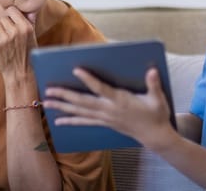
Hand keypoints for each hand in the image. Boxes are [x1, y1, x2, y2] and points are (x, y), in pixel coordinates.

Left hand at [0, 0, 37, 78]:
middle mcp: (16, 31)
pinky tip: (0, 45)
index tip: (11, 21)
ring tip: (5, 40)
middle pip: (2, 18)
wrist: (21, 73)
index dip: (10, 15)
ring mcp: (5, 38)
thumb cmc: (28, 53)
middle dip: (4, 25)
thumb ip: (30, 21)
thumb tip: (30, 9)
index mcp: (26, 27)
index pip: (11, 10)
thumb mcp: (32, 36)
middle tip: (9, 34)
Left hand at [42, 67, 174, 148]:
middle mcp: (109, 110)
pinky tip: (58, 121)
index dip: (88, 80)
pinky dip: (70, 121)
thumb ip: (154, 84)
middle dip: (65, 95)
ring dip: (63, 107)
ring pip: (80, 112)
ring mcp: (105, 118)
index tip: (76, 70)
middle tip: (49, 90)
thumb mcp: (158, 99)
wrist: (155, 136)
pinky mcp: (104, 123)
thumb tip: (152, 70)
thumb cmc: (156, 115)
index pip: (101, 89)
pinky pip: (84, 122)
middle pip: (83, 102)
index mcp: (121, 101)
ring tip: (47, 103)